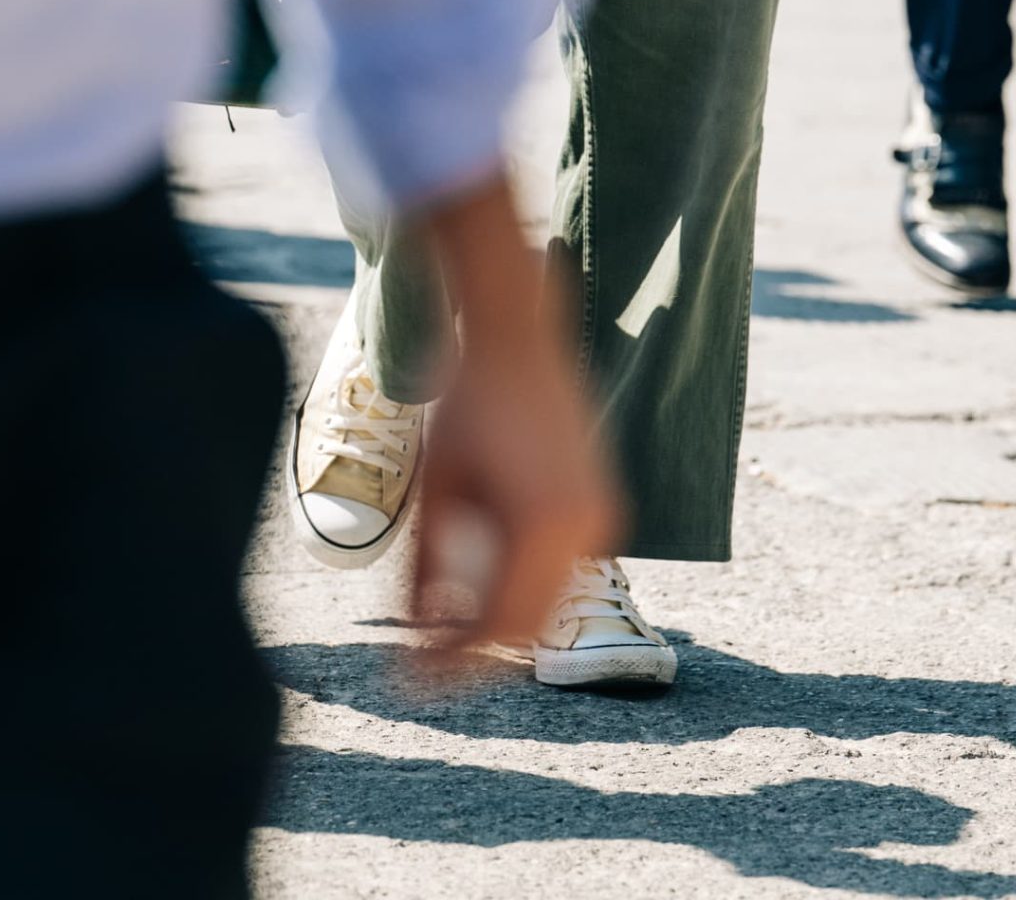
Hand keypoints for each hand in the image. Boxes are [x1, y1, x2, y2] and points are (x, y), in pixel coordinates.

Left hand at [410, 176, 621, 662]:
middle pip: (529, 624)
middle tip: (422, 663)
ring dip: (499, 618)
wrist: (515, 337)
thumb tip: (415, 639)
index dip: (455, 661)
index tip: (413, 678)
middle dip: (475, 649)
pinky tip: (478, 582)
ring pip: (547, 601)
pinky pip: (560, 569)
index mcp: (545, 526)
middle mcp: (586, 528)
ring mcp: (602, 517)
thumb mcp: (435, 489)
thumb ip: (424, 568)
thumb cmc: (467, 403)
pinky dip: (520, 586)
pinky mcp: (601, 504)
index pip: (501, 625)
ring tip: (442, 628)